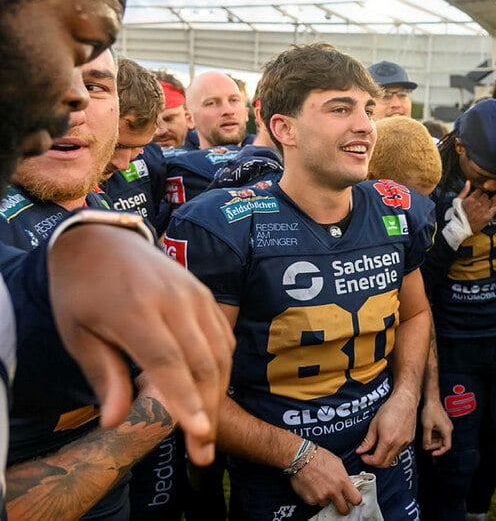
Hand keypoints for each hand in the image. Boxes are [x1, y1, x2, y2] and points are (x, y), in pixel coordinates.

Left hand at [48, 224, 234, 465]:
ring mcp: (195, 295)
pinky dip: (220, 369)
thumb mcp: (78, 334)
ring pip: (219, 352)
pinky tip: (210, 392)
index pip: (168, 361)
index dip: (184, 399)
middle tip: (203, 450)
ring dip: (216, 394)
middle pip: (201, 361)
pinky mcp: (206, 295)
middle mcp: (174, 300)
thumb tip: (116, 422)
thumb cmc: (82, 290)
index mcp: (136, 308)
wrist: (102, 241)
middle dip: (206, 409)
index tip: (198, 432)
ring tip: (207, 430)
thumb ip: (104, 375)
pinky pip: (222, 338)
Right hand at [290, 446, 361, 513]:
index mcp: (342, 481)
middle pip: (343, 509)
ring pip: (326, 503)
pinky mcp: (310, 500)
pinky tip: (312, 486)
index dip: (355, 500)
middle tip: (341, 504)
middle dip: (343, 508)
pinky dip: (314, 496)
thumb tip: (346, 483)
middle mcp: (333, 491)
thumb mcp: (338, 463)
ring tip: (320, 486)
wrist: (301, 458)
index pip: (356, 499)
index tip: (353, 500)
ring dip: (325, 498)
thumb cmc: (318, 457)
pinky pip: (315, 502)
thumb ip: (343, 476)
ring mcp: (321, 497)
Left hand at [356, 390, 417, 466]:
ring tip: (377, 448)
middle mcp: (398, 444)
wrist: (405, 400)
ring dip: (383, 457)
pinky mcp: (409, 440)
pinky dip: (391, 452)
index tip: (363, 456)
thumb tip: (360, 450)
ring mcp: (405, 443)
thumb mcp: (374, 424)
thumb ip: (367, 440)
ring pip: (393, 458)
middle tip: (368, 456)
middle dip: (375, 462)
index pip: (377, 460)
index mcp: (388, 440)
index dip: (368, 461)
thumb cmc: (391, 408)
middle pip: (385, 463)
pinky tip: (387, 443)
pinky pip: (399, 451)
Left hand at [420, 398, 452, 455]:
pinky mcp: (443, 423)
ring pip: (440, 438)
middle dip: (433, 445)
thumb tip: (426, 447)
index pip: (447, 446)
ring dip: (432, 439)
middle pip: (442, 442)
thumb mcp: (426, 427)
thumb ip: (426, 439)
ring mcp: (446, 425)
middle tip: (425, 444)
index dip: (440, 452)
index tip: (433, 453)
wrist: (431, 399)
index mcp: (447, 430)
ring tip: (424, 436)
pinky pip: (439, 432)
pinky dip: (433, 434)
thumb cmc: (430, 411)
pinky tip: (427, 431)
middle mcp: (448, 428)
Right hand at [458, 181, 495, 233]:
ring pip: (489, 201)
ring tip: (483, 207)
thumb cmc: (458, 214)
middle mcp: (477, 204)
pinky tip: (489, 211)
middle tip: (480, 202)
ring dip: (487, 203)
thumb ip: (464, 191)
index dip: (478, 193)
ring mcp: (483, 210)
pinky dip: (493, 209)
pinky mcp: (487, 217)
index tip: (477, 197)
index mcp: (470, 199)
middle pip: (485, 195)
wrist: (460, 228)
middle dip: (483, 198)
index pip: (479, 190)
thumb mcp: (458, 201)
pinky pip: (494, 208)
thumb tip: (468, 181)